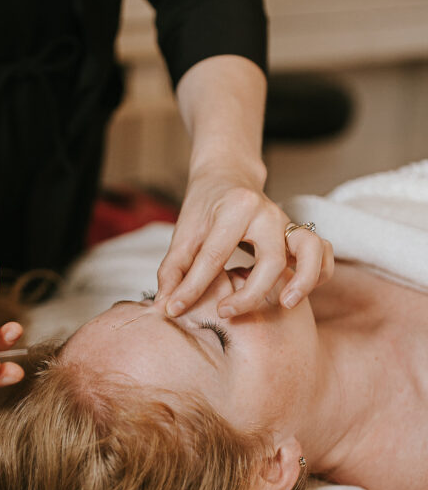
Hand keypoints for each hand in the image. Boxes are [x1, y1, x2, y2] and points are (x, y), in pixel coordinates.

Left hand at [156, 167, 333, 317]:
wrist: (228, 177)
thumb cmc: (205, 208)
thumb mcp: (184, 233)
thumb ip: (174, 270)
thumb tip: (166, 307)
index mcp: (235, 208)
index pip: (214, 256)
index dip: (192, 288)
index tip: (175, 310)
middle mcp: (268, 212)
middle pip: (272, 260)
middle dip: (251, 294)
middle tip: (225, 313)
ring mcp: (289, 222)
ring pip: (313, 250)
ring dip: (304, 280)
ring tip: (285, 304)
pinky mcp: (300, 233)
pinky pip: (325, 253)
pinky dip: (319, 274)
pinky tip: (295, 294)